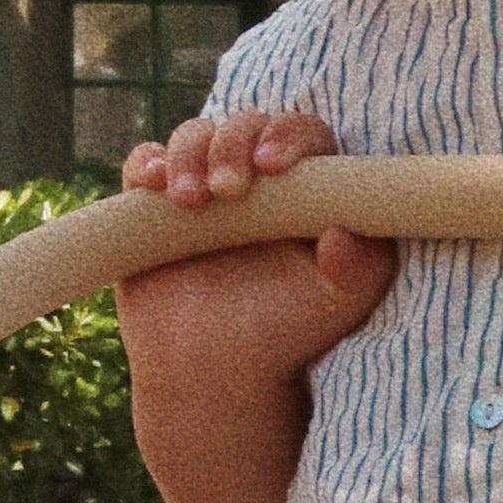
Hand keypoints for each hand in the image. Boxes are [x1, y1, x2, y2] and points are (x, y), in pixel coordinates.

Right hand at [114, 112, 397, 436]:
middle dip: (232, 144)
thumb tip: (344, 231)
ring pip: (192, 136)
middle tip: (227, 190)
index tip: (273, 166)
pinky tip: (150, 184)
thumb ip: (359, 266)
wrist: (219, 376)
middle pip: (243, 125)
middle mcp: (254, 179)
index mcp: (305, 188)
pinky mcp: (154, 207)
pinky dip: (145, 163)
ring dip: (188, 153)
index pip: (301, 135)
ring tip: (189, 201)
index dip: (287, 136)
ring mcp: (202, 188)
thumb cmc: (288, 335)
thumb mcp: (340, 305)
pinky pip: (144, 164)